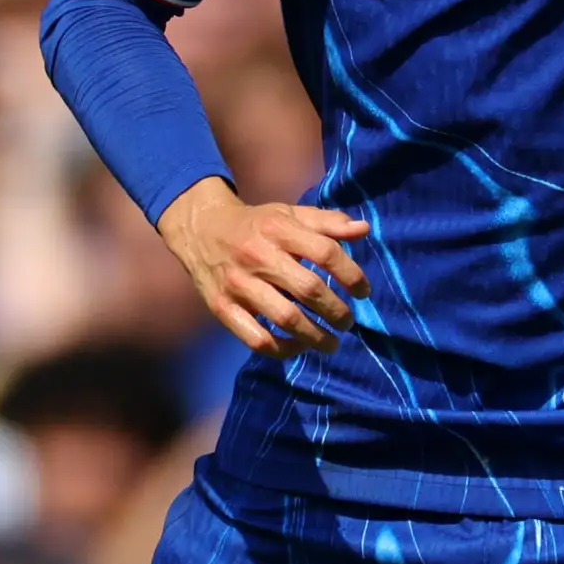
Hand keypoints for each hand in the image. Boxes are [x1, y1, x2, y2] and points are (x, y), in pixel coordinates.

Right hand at [161, 179, 370, 356]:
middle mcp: (257, 255)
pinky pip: (256, 339)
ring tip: (332, 343)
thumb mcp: (289, 214)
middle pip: (308, 289)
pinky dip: (282, 349)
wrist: (200, 230)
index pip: (325, 253)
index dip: (351, 274)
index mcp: (278, 229)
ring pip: (286, 318)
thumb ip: (327, 222)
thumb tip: (364, 230)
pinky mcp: (222, 308)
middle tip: (348, 321)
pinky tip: (299, 347)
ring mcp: (238, 284)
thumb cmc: (256, 224)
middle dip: (337, 311)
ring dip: (316, 336)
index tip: (363, 292)